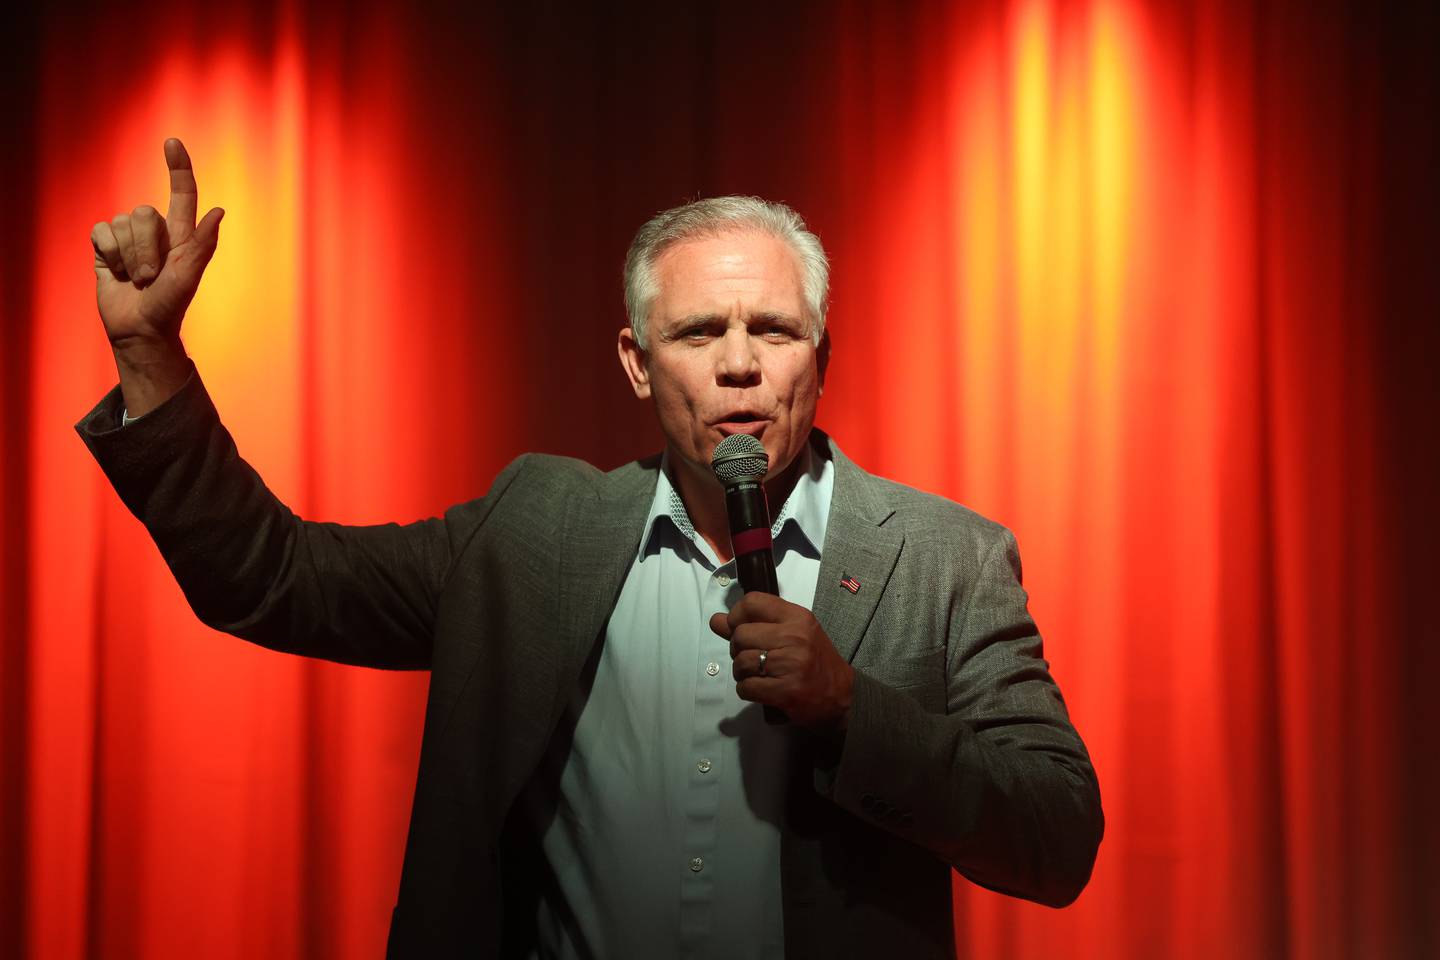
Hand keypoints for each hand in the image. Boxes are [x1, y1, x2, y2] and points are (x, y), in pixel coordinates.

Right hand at [91, 137, 224, 347]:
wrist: (140, 328)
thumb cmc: (170, 305)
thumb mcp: (189, 276)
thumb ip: (202, 244)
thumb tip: (219, 211)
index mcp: (180, 233)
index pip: (181, 192)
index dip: (178, 167)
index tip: (172, 142)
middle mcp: (154, 230)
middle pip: (144, 213)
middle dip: (147, 248)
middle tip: (153, 276)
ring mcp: (128, 237)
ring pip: (122, 223)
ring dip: (130, 257)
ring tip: (138, 279)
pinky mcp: (105, 246)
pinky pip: (102, 231)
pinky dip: (110, 254)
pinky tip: (115, 271)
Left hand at [709, 592, 853, 731]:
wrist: (843, 697)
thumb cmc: (816, 663)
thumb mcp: (792, 634)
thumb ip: (754, 625)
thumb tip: (716, 620)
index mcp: (797, 618)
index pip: (752, 603)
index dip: (736, 616)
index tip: (738, 628)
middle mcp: (794, 637)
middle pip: (740, 635)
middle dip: (737, 649)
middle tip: (752, 658)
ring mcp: (791, 664)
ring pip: (740, 662)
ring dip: (741, 673)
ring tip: (758, 675)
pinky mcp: (786, 691)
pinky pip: (746, 687)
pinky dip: (746, 690)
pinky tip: (760, 690)